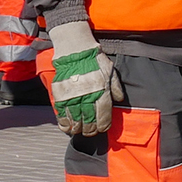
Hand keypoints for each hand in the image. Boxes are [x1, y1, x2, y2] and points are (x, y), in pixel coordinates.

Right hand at [46, 20, 124, 136]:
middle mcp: (88, 96)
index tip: (102, 128)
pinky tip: (68, 127)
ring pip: (76, 120)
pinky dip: (64, 123)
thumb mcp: (110, 71)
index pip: (104, 115)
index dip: (103, 125)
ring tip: (80, 131)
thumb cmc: (95, 60)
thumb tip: (120, 100)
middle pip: (89, 121)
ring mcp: (73, 96)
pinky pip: (62, 114)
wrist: (75, 50)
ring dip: (78, 128)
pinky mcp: (61, 95)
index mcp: (101, 91)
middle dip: (91, 130)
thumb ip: (116, 87)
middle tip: (91, 132)